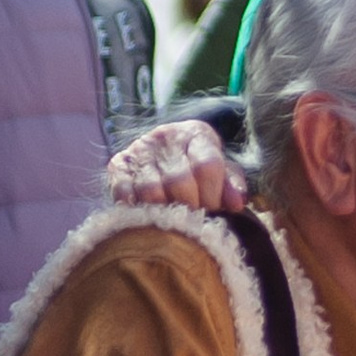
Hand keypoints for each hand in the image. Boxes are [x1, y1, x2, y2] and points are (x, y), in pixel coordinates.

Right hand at [105, 118, 246, 215]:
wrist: (160, 151)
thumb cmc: (196, 166)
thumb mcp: (220, 169)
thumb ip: (231, 184)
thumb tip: (237, 203)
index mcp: (196, 134)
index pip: (207, 165)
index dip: (212, 194)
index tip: (213, 209)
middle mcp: (166, 137)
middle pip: (179, 180)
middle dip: (190, 206)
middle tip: (193, 220)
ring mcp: (140, 149)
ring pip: (151, 189)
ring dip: (163, 211)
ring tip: (172, 221)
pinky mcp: (118, 164)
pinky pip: (123, 190)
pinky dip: (134, 207)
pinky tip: (145, 217)